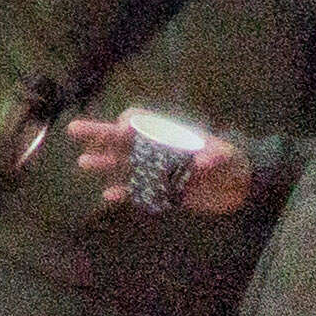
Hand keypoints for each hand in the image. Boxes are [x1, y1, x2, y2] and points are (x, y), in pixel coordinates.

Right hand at [65, 119, 252, 214]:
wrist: (241, 189)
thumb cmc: (234, 163)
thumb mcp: (228, 156)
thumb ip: (216, 156)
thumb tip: (202, 159)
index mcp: (169, 134)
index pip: (141, 120)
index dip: (130, 123)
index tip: (123, 130)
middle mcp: (157, 150)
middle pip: (123, 139)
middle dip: (99, 134)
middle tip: (73, 130)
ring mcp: (158, 171)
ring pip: (125, 164)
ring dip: (105, 163)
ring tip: (83, 163)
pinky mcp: (163, 192)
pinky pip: (138, 192)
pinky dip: (124, 193)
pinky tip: (108, 195)